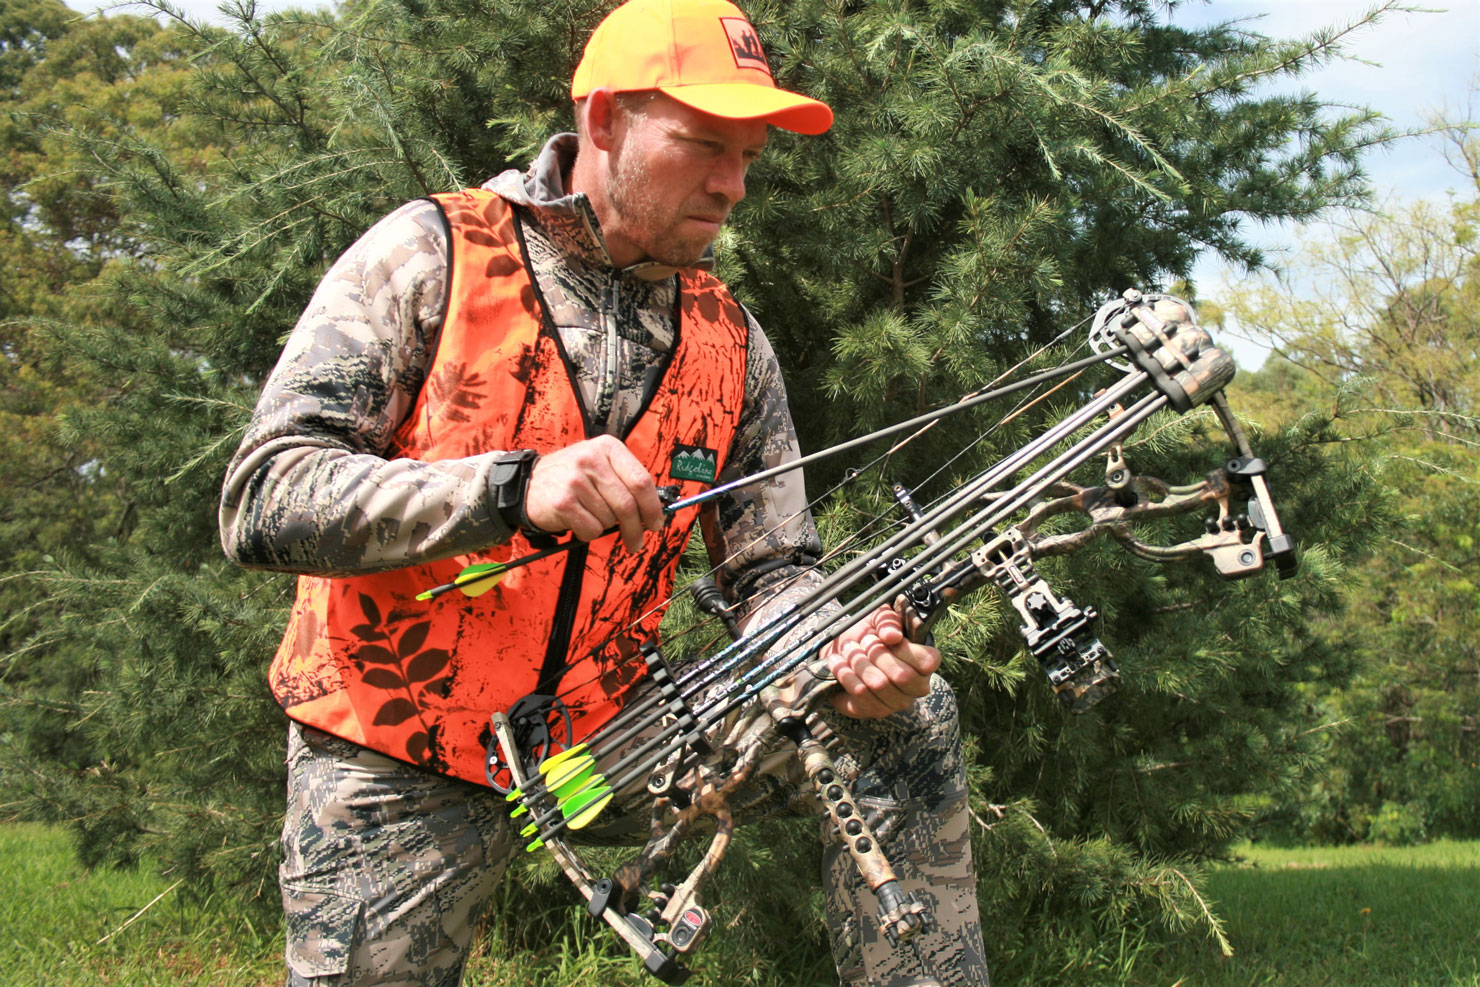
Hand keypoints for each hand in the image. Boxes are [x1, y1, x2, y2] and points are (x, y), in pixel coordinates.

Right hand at [522, 435, 663, 551]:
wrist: (528, 484)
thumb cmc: (571, 477)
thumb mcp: (599, 465)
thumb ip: (626, 480)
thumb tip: (655, 510)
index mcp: (608, 447)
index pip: (641, 480)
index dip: (653, 507)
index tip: (656, 523)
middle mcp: (591, 460)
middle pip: (628, 504)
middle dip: (636, 529)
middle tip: (636, 542)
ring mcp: (575, 480)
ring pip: (610, 519)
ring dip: (605, 526)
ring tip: (591, 516)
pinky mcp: (563, 502)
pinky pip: (591, 529)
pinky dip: (589, 533)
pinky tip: (578, 521)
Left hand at [823, 606, 938, 718]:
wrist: (844, 649)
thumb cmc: (869, 633)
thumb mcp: (879, 618)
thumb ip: (888, 621)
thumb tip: (892, 636)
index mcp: (924, 663)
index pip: (927, 662)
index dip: (904, 648)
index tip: (883, 637)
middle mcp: (915, 687)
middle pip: (901, 675)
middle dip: (876, 654)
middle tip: (860, 641)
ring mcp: (895, 702)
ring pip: (878, 684)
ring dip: (858, 662)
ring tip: (847, 649)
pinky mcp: (871, 711)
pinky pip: (859, 694)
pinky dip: (845, 674)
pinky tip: (837, 662)